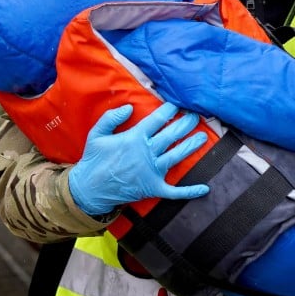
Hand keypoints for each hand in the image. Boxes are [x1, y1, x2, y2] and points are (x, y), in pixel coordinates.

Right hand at [68, 102, 210, 216]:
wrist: (90, 189)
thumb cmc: (94, 160)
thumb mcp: (96, 134)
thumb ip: (111, 117)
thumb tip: (130, 107)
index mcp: (134, 137)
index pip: (157, 119)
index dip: (170, 110)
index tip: (178, 104)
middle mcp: (147, 152)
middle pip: (172, 134)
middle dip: (186, 123)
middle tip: (197, 116)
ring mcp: (152, 170)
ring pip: (178, 155)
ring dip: (192, 146)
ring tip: (203, 137)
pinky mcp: (153, 187)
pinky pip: (175, 191)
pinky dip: (190, 191)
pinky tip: (204, 188)